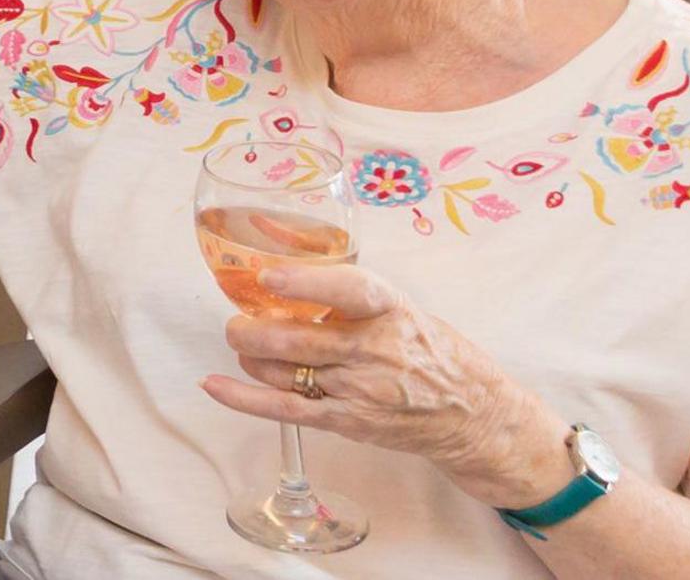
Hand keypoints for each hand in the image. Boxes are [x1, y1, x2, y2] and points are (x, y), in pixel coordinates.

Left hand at [200, 261, 566, 504]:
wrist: (476, 415)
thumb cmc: (433, 353)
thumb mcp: (404, 310)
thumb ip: (351, 297)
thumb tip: (284, 269)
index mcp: (393, 311)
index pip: (351, 290)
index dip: (306, 282)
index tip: (268, 276)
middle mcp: (377, 350)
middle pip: (301, 339)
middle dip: (253, 331)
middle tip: (237, 322)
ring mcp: (362, 389)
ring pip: (285, 371)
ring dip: (252, 359)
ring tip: (246, 350)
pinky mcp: (349, 421)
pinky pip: (287, 409)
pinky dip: (245, 399)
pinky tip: (214, 386)